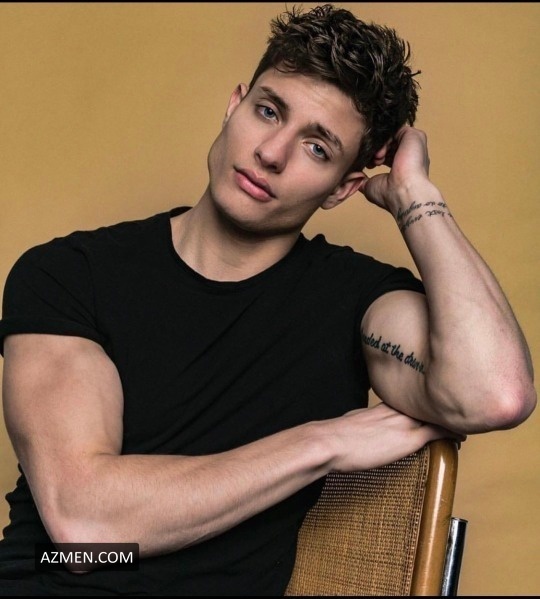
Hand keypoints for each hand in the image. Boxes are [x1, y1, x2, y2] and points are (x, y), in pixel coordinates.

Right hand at [323, 402, 464, 472]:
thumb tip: (363, 428)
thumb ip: (364, 422)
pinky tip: (462, 436)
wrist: (332, 442)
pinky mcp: (409, 438)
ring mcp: (404, 422)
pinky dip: (452, 432)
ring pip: (436, 415)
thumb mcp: (353, 422)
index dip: (426, 405)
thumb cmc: (336, 437)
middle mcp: (397, 410)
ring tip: (463, 423)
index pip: (411, 401)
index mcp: (384, 406)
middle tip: (456, 413)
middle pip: (427, 405)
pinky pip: (438, 431)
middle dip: (442, 409)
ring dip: (450, 419)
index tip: (434, 409)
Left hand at [358, 126, 435, 215]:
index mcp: (405, 165)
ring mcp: (414, 144)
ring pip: (391, 136)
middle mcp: (411, 154)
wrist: (403, 193)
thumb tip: (354, 178)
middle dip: (376, 151)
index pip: (388, 154)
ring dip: (379, 146)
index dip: (375, 157)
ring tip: (376, 160)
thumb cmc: (390, 195)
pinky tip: (380, 154)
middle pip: (389, 143)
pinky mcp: (415, 136)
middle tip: (370, 162)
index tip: (368, 165)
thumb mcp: (371, 186)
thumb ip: (364, 180)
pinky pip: (395, 130)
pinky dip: (384, 140)